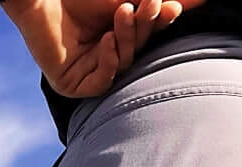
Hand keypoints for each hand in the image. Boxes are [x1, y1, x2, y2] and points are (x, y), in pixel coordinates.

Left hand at [4, 0, 201, 98]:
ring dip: (127, 37)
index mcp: (121, 30)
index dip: (162, 21)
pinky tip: (106, 41)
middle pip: (139, 48)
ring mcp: (88, 69)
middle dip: (146, 25)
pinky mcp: (71, 84)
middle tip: (148, 4)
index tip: (170, 6)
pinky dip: (109, 61)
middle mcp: (106, 52)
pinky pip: (102, 83)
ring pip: (124, 64)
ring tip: (122, 13)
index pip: (150, 34)